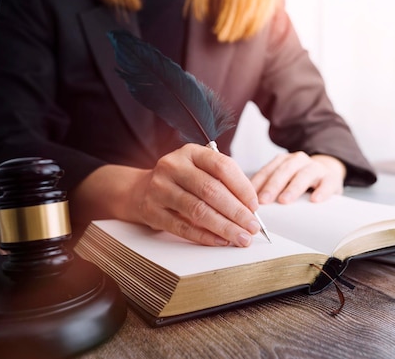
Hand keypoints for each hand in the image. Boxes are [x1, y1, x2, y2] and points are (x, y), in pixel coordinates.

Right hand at [69, 144, 260, 246]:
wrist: (139, 190)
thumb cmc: (180, 181)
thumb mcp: (198, 170)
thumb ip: (222, 182)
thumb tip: (250, 208)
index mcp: (191, 152)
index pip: (222, 166)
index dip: (243, 187)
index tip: (255, 206)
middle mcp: (173, 166)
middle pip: (211, 190)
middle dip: (237, 212)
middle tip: (253, 227)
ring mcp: (160, 188)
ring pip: (198, 210)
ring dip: (224, 227)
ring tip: (241, 238)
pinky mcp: (151, 210)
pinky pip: (182, 227)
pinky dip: (204, 236)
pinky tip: (220, 242)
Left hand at [250, 152, 345, 203]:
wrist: (327, 173)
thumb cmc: (299, 181)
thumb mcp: (283, 181)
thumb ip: (268, 189)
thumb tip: (247, 206)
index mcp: (283, 161)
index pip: (268, 170)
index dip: (258, 183)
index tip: (249, 197)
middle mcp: (298, 161)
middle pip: (284, 170)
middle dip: (272, 185)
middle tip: (264, 200)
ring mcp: (316, 168)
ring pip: (304, 174)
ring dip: (293, 187)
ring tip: (285, 200)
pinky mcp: (331, 178)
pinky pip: (327, 183)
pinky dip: (321, 191)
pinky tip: (315, 200)